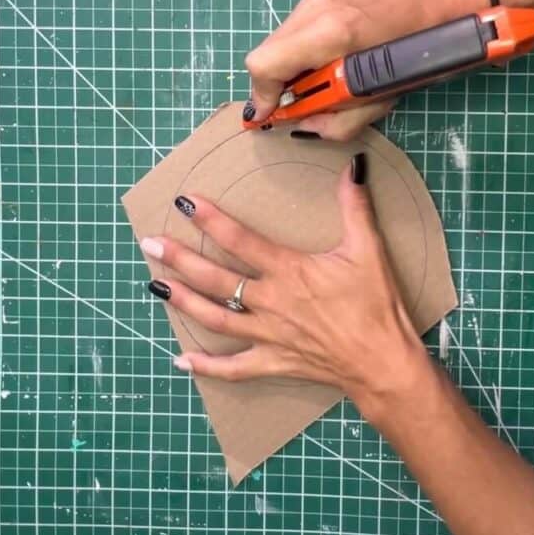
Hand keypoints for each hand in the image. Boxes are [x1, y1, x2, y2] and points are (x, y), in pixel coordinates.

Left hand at [142, 154, 427, 408]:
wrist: (384, 362)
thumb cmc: (376, 306)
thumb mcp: (368, 249)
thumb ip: (355, 206)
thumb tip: (353, 165)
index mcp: (289, 271)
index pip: (240, 240)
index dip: (210, 219)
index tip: (185, 202)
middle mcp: (270, 302)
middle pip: (215, 278)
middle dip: (180, 259)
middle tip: (149, 243)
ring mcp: (268, 335)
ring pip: (215, 318)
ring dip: (182, 302)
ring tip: (155, 287)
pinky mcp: (273, 362)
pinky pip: (233, 368)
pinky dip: (206, 366)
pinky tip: (180, 360)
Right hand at [245, 0, 485, 139]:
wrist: (442, 2)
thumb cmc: (422, 55)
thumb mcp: (381, 99)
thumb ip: (336, 120)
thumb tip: (304, 124)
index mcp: (331, 33)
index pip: (266, 65)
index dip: (263, 96)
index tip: (270, 115)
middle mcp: (317, 9)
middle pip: (267, 54)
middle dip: (278, 86)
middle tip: (304, 104)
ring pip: (279, 43)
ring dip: (292, 70)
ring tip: (325, 84)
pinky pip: (296, 33)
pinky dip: (303, 55)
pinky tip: (331, 64)